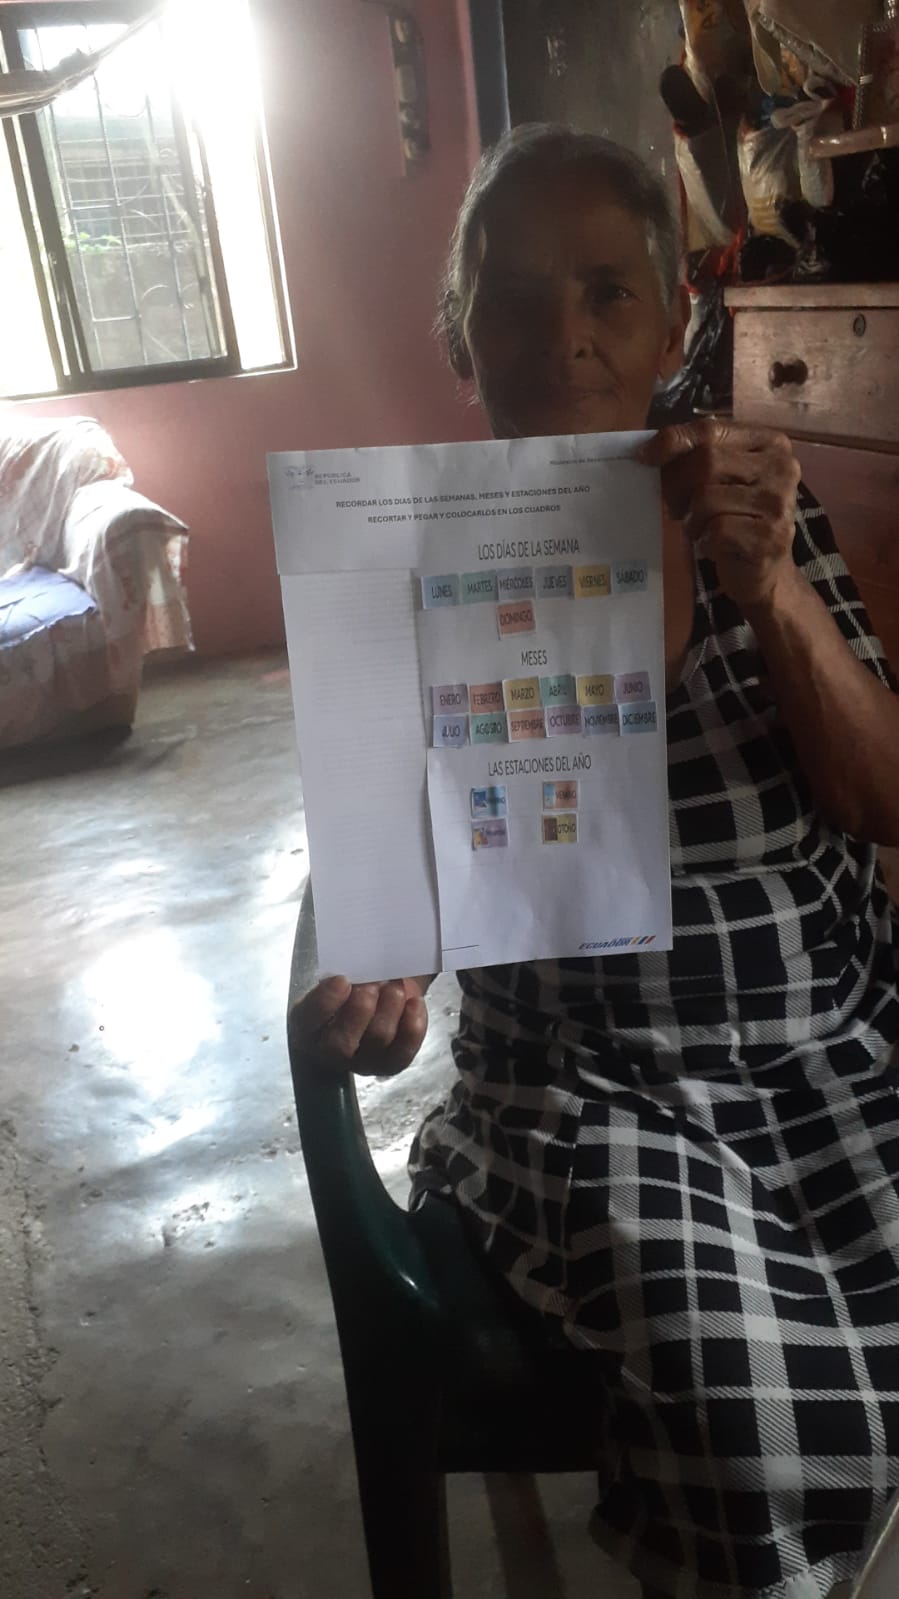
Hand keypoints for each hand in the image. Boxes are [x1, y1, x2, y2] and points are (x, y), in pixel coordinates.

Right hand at [291, 975, 428, 1076]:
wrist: (374, 998)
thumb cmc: (351, 984)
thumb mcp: (340, 973)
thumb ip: (344, 972)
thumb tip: (361, 965)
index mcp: (306, 1025)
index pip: (306, 1021)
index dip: (325, 1002)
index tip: (343, 979)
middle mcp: (329, 1052)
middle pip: (341, 1043)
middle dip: (360, 1008)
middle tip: (374, 983)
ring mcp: (360, 1063)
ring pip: (377, 1039)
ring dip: (390, 1006)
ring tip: (395, 986)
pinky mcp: (388, 1065)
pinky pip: (403, 1052)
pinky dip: (413, 1025)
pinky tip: (414, 1002)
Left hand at [640, 420, 801, 609]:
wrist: (763, 572)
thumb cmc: (734, 518)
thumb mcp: (718, 479)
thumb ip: (695, 456)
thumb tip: (648, 450)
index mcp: (770, 443)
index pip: (711, 430)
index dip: (673, 441)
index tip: (645, 457)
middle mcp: (781, 467)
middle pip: (706, 462)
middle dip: (679, 486)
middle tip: (676, 507)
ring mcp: (778, 503)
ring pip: (707, 498)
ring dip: (693, 519)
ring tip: (702, 528)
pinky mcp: (770, 536)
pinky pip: (716, 530)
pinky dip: (705, 540)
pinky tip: (714, 545)